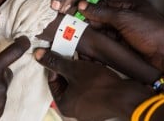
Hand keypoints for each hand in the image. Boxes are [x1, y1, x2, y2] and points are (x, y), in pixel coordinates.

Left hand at [34, 49, 152, 120]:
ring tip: (86, 56)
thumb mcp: (73, 68)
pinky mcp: (101, 104)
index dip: (55, 65)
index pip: (53, 81)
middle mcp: (75, 110)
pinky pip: (92, 87)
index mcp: (64, 105)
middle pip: (67, 82)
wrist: (126, 97)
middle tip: (73, 53)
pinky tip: (96, 64)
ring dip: (82, 69)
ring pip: (80, 83)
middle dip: (71, 65)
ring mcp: (89, 109)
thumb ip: (54, 61)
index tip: (60, 53)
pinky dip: (92, 76)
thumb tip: (37, 54)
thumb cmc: (98, 85)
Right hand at [78, 0, 163, 72]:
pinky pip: (108, 44)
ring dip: (93, 35)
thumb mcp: (123, 18)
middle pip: (102, 20)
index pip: (103, 5)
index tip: (74, 12)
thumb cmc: (150, 31)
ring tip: (77, 39)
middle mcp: (125, 19)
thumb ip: (102, 12)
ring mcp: (125, 34)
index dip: (89, 9)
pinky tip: (89, 48)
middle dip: (89, 24)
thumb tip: (82, 5)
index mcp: (127, 7)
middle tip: (72, 28)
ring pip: (104, 32)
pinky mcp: (125, 47)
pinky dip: (99, 45)